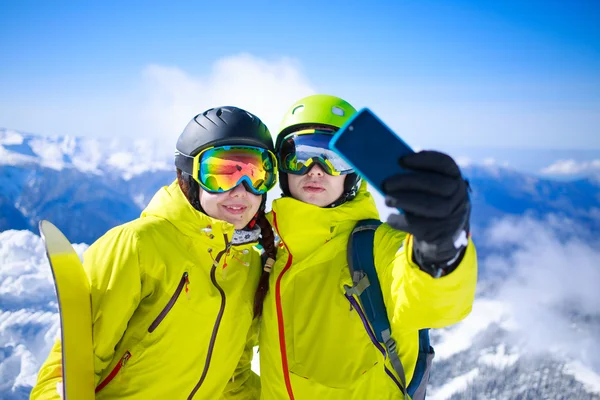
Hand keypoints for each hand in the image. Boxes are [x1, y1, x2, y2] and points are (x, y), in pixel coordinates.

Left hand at [383, 151, 469, 276]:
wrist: (440, 235)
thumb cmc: (427, 202)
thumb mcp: (428, 189)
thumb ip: (415, 178)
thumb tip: (389, 170)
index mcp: (454, 178)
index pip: (444, 163)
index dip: (423, 159)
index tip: (401, 160)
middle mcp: (459, 196)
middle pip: (436, 185)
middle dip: (408, 182)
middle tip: (386, 184)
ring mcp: (453, 216)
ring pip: (430, 206)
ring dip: (404, 201)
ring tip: (387, 200)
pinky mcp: (442, 234)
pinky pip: (421, 226)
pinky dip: (402, 221)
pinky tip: (390, 218)